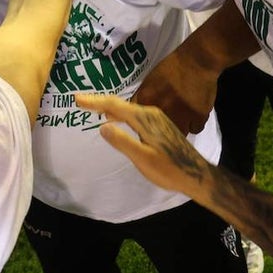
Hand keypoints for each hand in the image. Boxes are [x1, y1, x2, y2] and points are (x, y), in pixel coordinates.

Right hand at [76, 94, 210, 194]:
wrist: (196, 174)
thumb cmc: (169, 169)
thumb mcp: (143, 159)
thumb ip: (122, 141)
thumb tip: (102, 125)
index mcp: (144, 119)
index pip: (114, 106)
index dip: (94, 102)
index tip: (76, 99)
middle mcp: (150, 113)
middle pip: (120, 104)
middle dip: (99, 102)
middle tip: (80, 101)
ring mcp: (156, 118)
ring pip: (128, 109)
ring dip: (110, 108)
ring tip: (94, 108)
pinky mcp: (159, 125)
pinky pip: (134, 114)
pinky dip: (121, 114)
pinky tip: (117, 120)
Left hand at [132, 48, 217, 133]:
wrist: (196, 60)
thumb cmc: (171, 68)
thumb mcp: (149, 82)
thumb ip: (140, 100)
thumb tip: (128, 115)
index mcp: (145, 100)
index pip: (139, 126)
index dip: (145, 132)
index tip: (150, 132)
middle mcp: (160, 110)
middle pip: (159, 135)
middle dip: (162, 134)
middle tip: (168, 128)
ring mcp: (180, 115)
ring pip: (178, 134)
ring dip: (179, 129)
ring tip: (183, 118)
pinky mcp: (198, 117)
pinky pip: (195, 129)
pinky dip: (195, 123)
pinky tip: (195, 113)